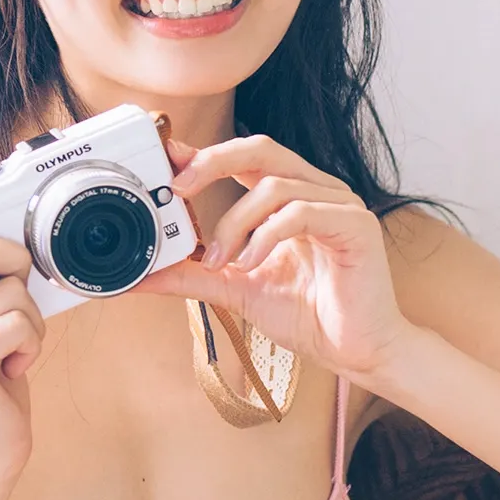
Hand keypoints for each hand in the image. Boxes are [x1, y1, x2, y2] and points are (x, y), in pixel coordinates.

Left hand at [133, 133, 408, 381]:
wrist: (358, 352)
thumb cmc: (308, 315)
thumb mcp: (237, 289)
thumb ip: (193, 276)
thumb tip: (140, 276)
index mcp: (290, 196)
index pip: (244, 157)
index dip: (204, 153)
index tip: (166, 163)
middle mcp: (316, 189)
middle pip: (261, 148)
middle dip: (213, 162)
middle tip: (178, 188)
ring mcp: (339, 204)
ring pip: (275, 186)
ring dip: (235, 222)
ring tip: (221, 260)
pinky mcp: (355, 225)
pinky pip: (302, 213)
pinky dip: (266, 236)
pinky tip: (251, 264)